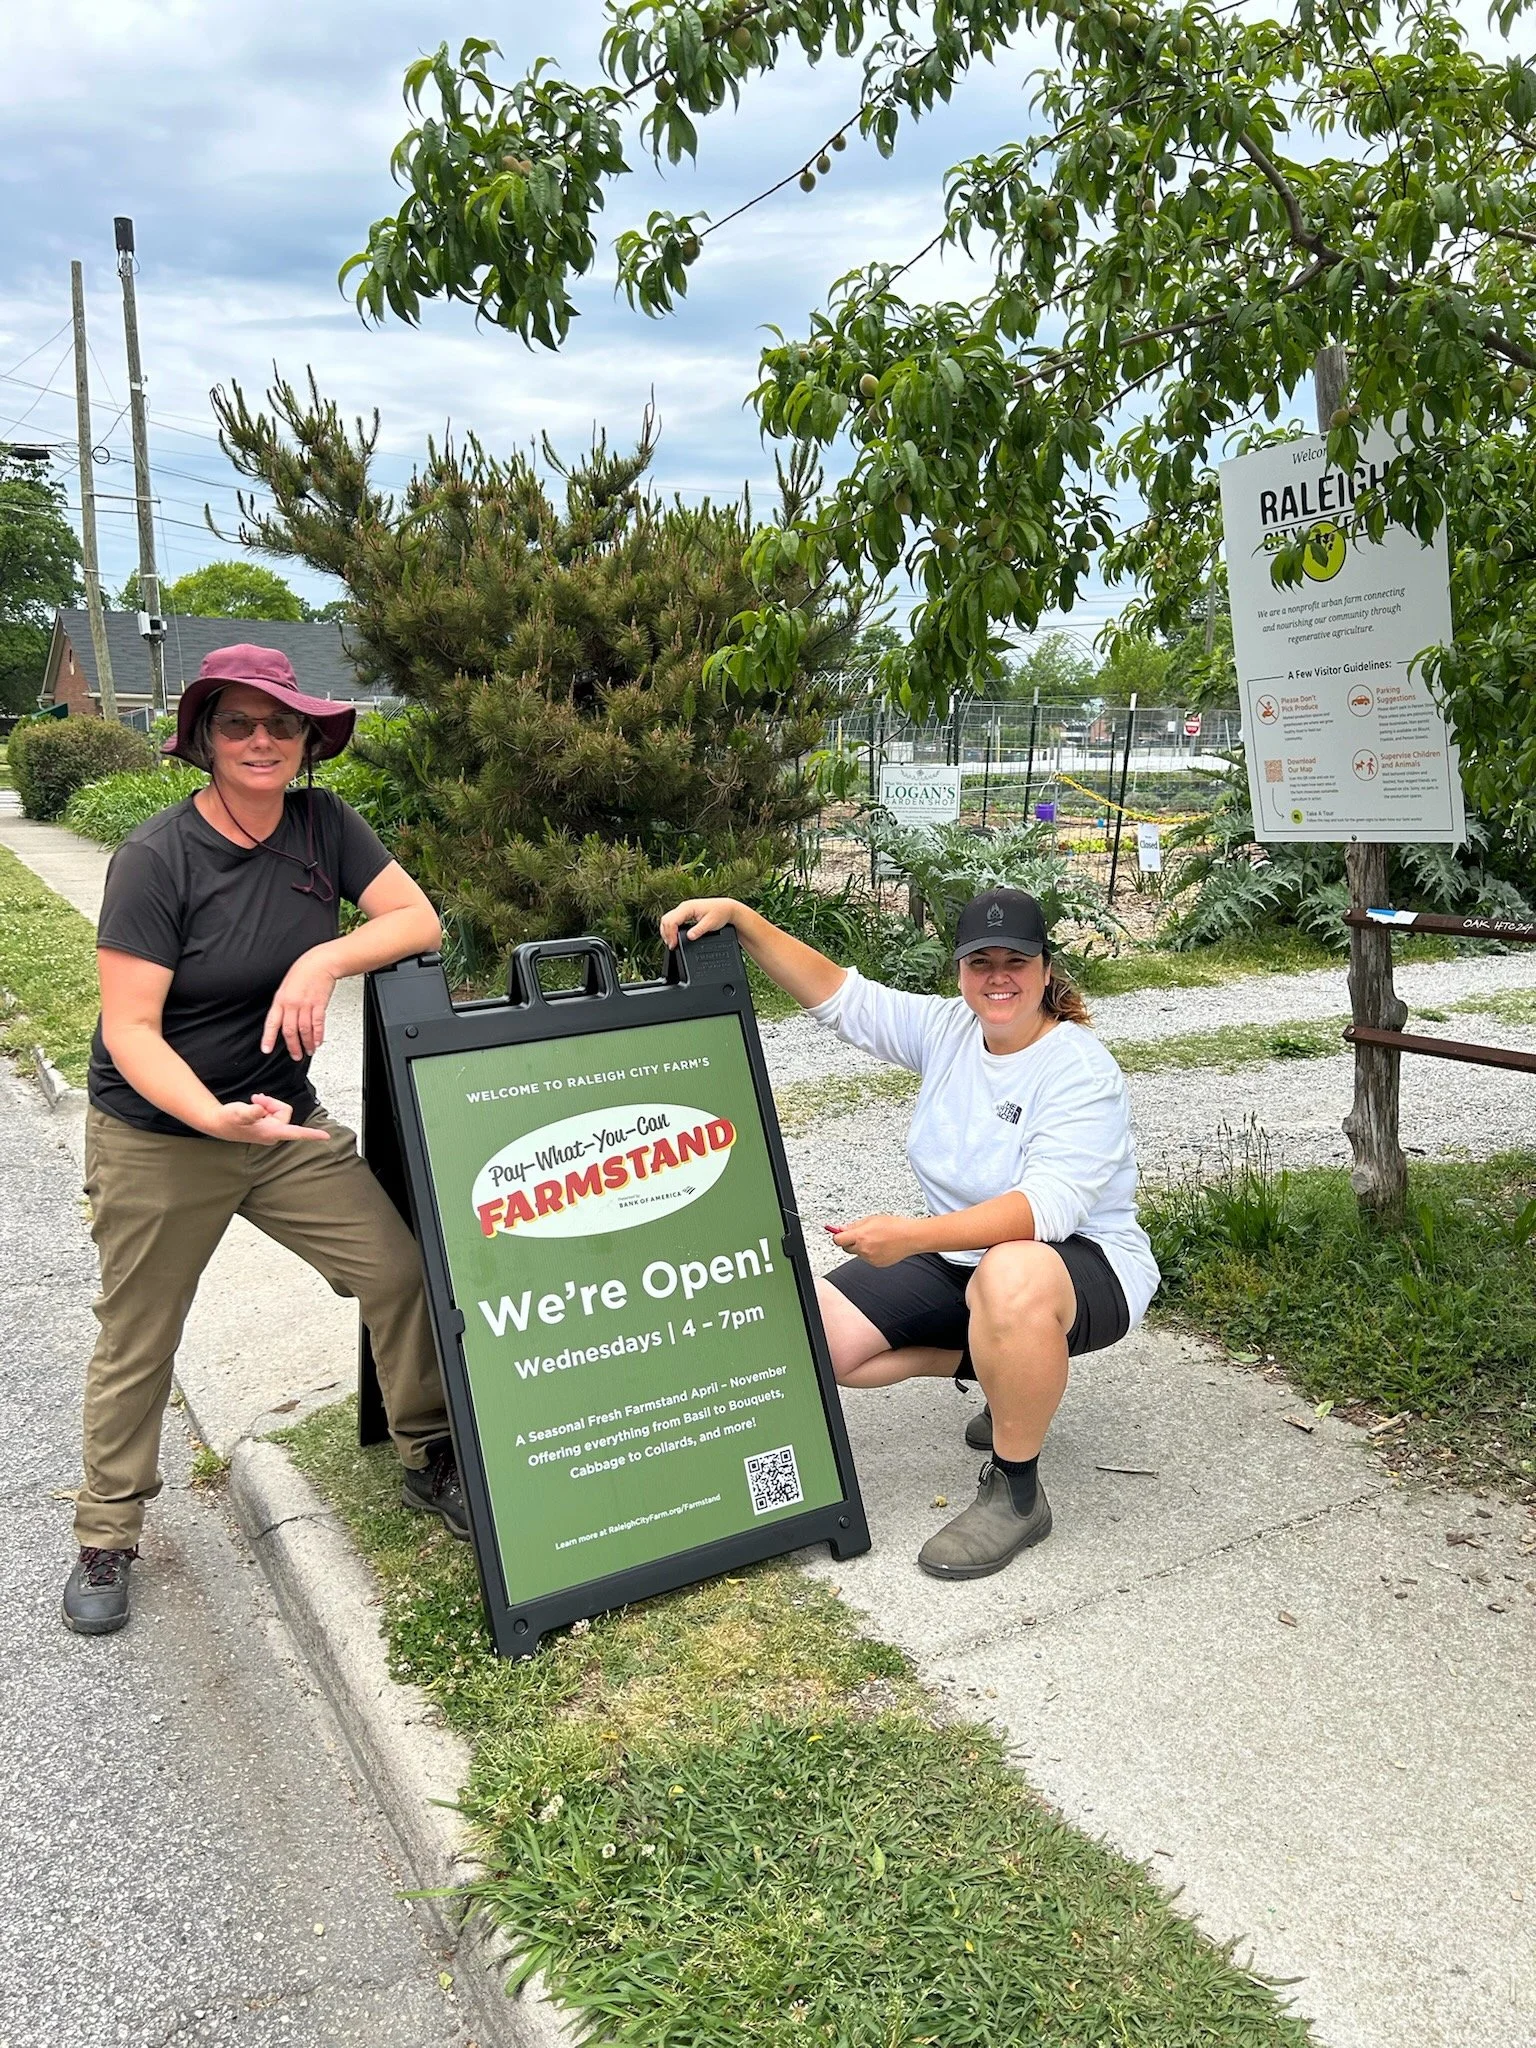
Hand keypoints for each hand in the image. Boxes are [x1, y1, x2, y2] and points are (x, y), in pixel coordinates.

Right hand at [209, 1095, 331, 1146]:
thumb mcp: (238, 1112)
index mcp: (271, 1132)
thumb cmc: (229, 1119)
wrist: (219, 1122)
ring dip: (267, 1103)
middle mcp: (274, 1133)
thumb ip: (250, 1111)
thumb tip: (260, 1108)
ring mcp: (272, 1130)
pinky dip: (265, 1106)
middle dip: (272, 1102)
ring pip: (279, 1109)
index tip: (326, 1136)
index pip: (295, 1133)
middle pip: (285, 1110)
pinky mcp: (269, 1126)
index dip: (311, 1134)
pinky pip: (274, 1110)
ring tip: (253, 1103)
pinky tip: (254, 1107)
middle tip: (255, 1099)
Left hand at [262, 948, 338, 1058]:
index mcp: (281, 999)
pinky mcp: (319, 1005)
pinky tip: (318, 1041)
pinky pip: (317, 1024)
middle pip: (290, 1030)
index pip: (272, 1022)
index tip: (267, 1049)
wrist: (320, 962)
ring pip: (304, 1030)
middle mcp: (292, 1004)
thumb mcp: (286, 986)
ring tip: (308, 1051)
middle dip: (293, 1046)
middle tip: (295, 1055)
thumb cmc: (304, 971)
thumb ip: (284, 1003)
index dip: (269, 1037)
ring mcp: (306, 1005)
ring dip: (307, 1043)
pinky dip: (318, 1035)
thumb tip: (282, 1018)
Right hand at [659, 898, 739, 950]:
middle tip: (672, 946)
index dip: (670, 934)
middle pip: (666, 920)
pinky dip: (671, 929)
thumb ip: (699, 930)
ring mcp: (683, 910)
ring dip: (667, 932)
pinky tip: (674, 937)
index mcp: (687, 907)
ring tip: (672, 943)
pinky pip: (673, 921)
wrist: (726, 908)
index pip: (671, 921)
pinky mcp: (685, 913)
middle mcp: (683, 907)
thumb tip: (689, 937)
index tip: (674, 945)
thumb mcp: (710, 923)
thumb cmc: (720, 912)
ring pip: (668, 920)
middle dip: (666, 934)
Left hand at [826, 1214, 921, 1266]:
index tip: (838, 1233)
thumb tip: (842, 1228)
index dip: (837, 1236)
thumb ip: (854, 1225)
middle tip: (860, 1234)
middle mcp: (864, 1249)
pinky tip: (880, 1246)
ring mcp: (870, 1258)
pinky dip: (870, 1253)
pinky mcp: (877, 1264)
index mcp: (861, 1236)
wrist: (911, 1237)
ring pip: (858, 1253)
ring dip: (861, 1247)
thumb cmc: (894, 1226)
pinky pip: (867, 1258)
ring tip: (875, 1239)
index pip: (838, 1240)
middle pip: (846, 1248)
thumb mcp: (871, 1219)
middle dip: (849, 1242)